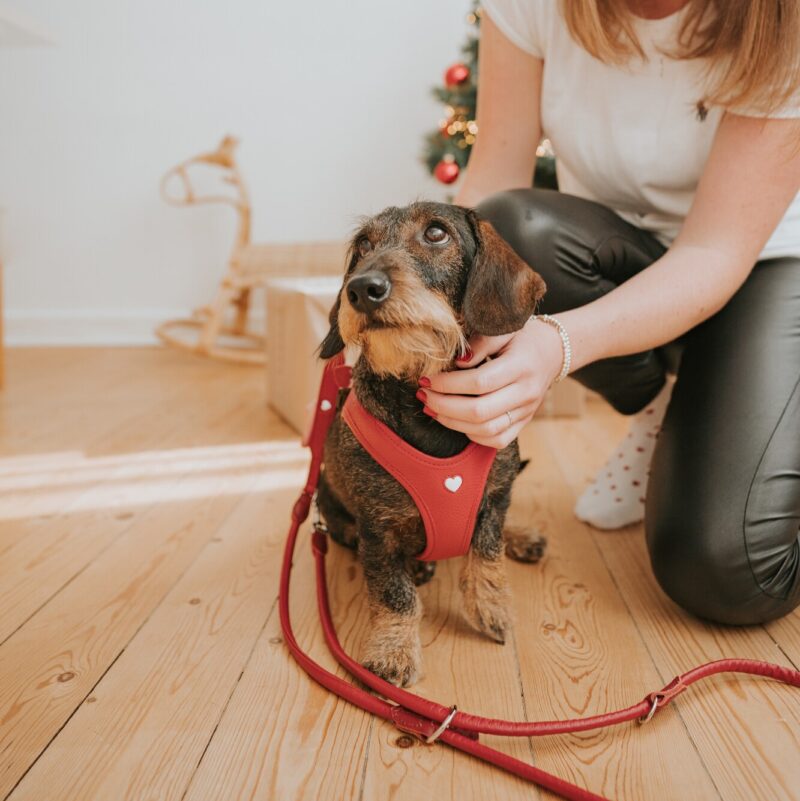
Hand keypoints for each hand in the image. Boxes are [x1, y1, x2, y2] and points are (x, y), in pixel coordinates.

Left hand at [418, 317, 564, 447]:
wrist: (553, 352)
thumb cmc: (522, 337)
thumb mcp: (504, 328)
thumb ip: (480, 343)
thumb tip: (457, 363)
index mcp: (521, 366)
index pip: (479, 382)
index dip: (448, 384)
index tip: (427, 378)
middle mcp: (526, 393)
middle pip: (479, 411)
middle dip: (443, 406)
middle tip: (424, 395)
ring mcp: (526, 411)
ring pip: (485, 430)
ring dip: (452, 422)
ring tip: (432, 409)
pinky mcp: (523, 423)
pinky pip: (496, 440)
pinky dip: (472, 434)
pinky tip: (455, 420)